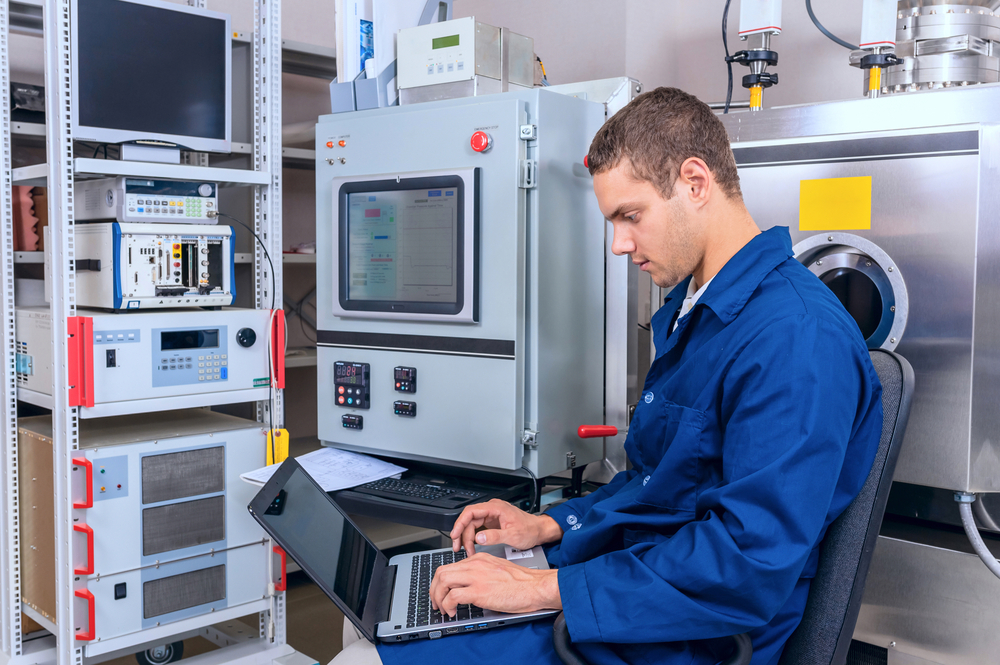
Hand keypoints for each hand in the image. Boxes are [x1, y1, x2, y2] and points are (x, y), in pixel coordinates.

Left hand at [429, 552, 560, 616]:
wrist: (535, 586)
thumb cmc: (522, 582)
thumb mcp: (497, 570)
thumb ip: (481, 573)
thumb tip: (468, 587)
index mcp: (479, 559)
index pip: (450, 566)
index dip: (441, 582)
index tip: (441, 593)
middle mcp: (475, 564)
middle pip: (441, 572)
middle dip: (434, 590)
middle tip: (437, 602)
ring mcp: (476, 576)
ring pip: (443, 582)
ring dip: (438, 597)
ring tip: (443, 609)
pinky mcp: (479, 591)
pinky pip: (453, 596)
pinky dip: (448, 605)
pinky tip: (453, 612)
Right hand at [449, 499, 562, 554]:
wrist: (539, 531)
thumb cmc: (530, 530)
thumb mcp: (513, 535)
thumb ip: (495, 536)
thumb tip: (479, 538)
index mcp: (496, 508)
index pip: (471, 512)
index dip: (460, 523)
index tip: (455, 535)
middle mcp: (492, 509)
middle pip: (469, 519)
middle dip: (462, 534)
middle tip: (459, 548)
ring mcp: (492, 516)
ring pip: (472, 524)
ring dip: (467, 537)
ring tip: (467, 550)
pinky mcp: (492, 522)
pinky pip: (477, 528)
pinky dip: (473, 538)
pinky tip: (472, 546)